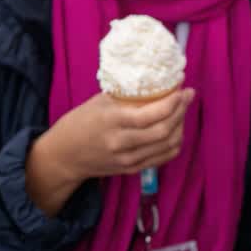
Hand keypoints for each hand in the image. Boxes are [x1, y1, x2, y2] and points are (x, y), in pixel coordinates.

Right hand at [27, 89, 193, 214]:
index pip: (150, 115)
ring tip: (181, 110)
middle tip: (187, 96)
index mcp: (111, 121)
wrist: (64, 156)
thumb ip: (128, 96)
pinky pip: (164, 157)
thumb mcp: (101, 102)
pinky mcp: (132, 169)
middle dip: (181, 111)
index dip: (173, 102)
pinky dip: (175, 142)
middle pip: (164, 130)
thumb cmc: (81, 122)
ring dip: (181, 125)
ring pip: (168, 144)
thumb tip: (160, 81)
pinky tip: (175, 128)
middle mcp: (121, 143)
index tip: (182, 89)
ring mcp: (127, 159)